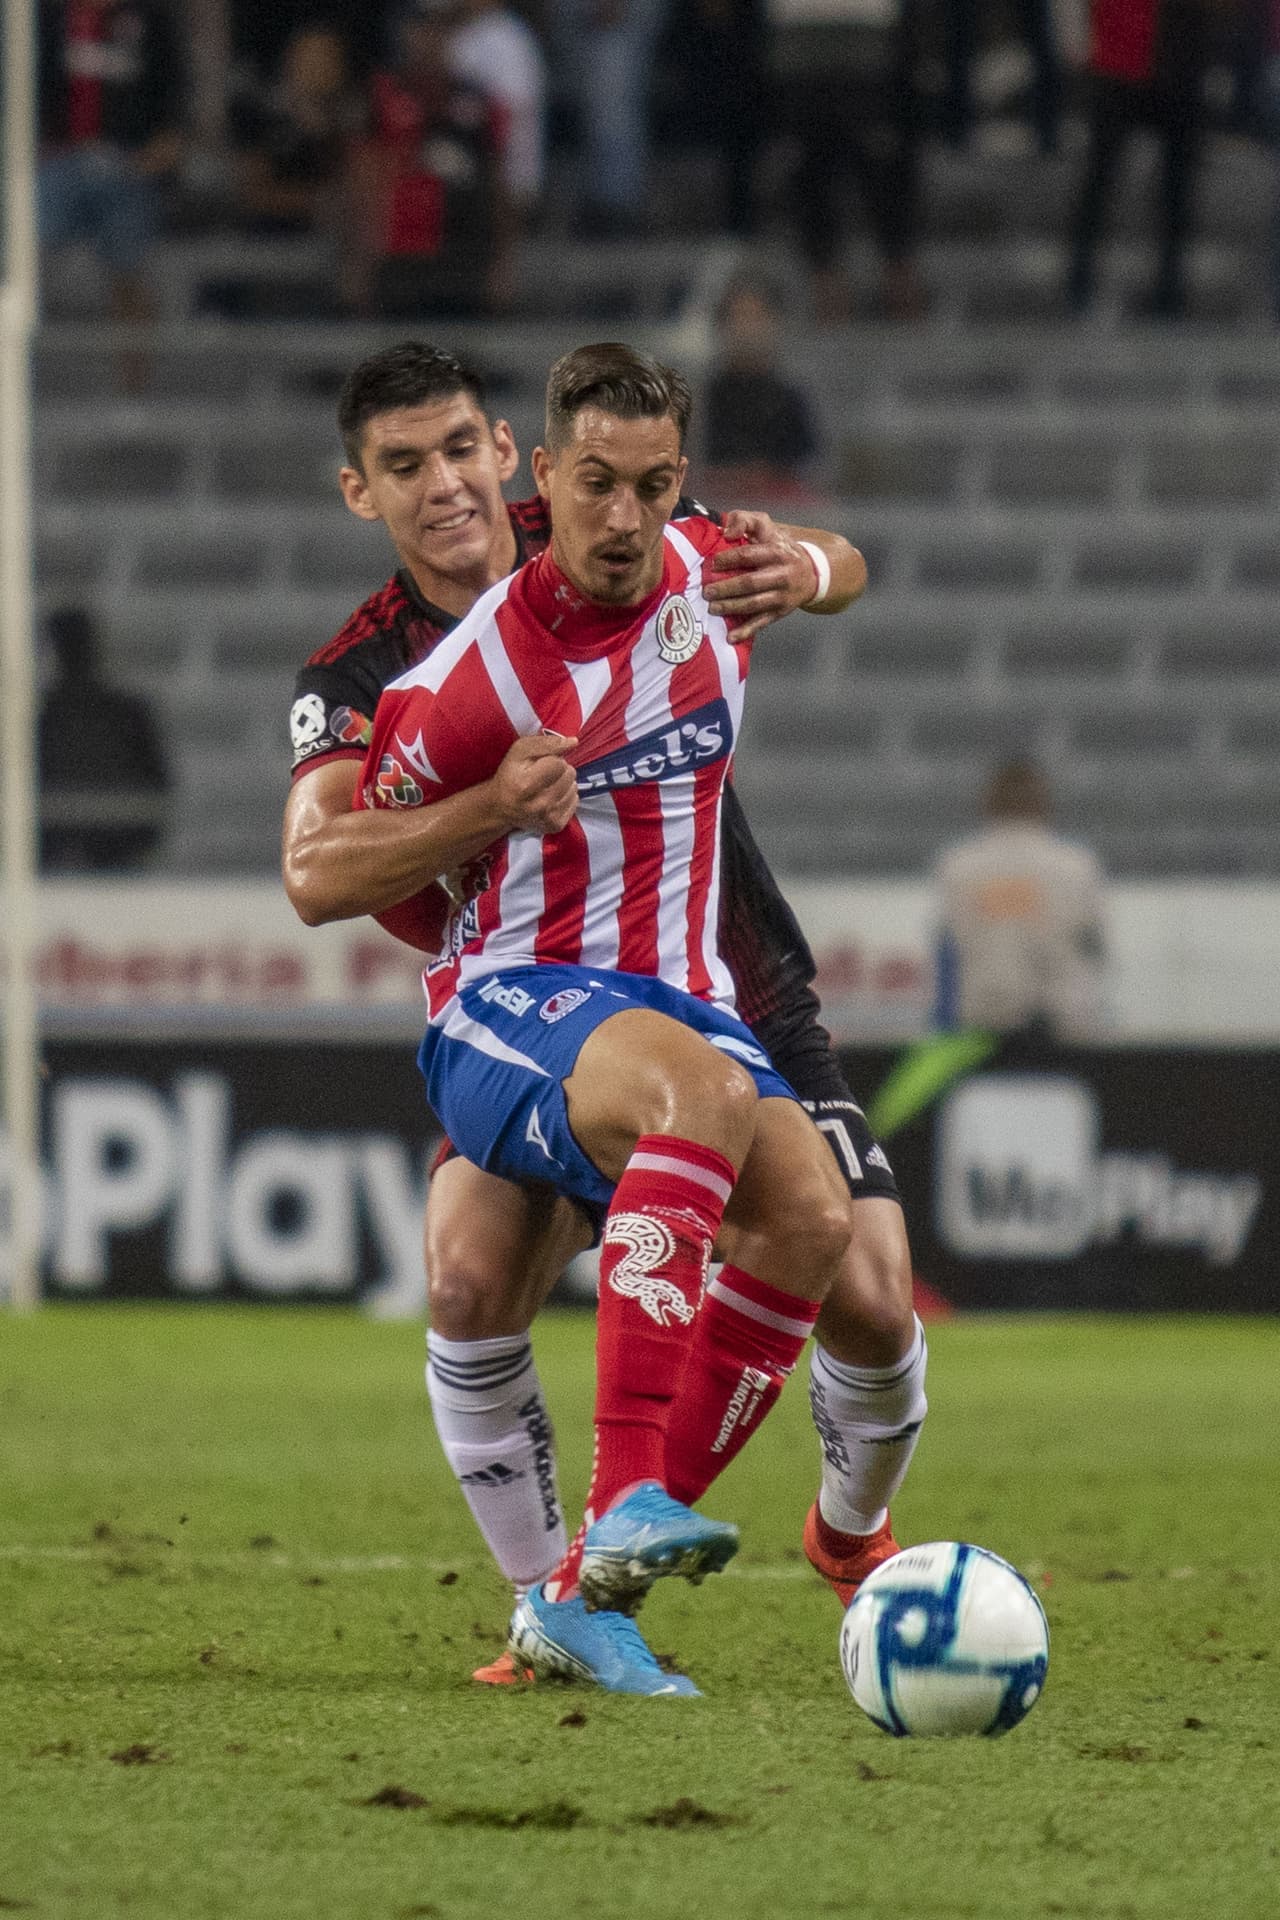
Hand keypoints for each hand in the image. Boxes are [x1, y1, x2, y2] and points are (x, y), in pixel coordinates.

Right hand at [490, 733, 578, 834]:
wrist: (501, 807)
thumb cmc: (510, 775)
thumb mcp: (520, 751)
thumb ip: (547, 743)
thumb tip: (574, 742)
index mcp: (526, 785)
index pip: (559, 763)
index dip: (552, 758)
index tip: (540, 763)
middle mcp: (540, 805)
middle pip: (569, 774)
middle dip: (559, 770)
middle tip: (544, 774)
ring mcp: (549, 818)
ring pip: (574, 787)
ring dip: (563, 782)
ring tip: (547, 785)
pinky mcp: (556, 825)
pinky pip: (575, 801)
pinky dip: (566, 796)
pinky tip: (552, 796)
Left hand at [705, 510, 823, 639]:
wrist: (811, 571)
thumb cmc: (778, 546)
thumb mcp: (765, 526)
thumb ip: (744, 520)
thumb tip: (726, 532)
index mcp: (777, 551)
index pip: (750, 555)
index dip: (729, 559)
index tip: (712, 564)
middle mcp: (782, 574)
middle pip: (751, 582)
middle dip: (727, 588)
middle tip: (707, 591)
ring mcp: (782, 596)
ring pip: (754, 604)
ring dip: (732, 607)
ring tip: (712, 608)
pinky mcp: (781, 612)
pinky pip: (762, 623)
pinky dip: (746, 631)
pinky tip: (731, 638)